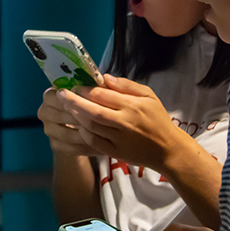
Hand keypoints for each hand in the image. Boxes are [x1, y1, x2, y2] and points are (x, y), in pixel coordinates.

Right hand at [37, 88, 97, 155]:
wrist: (77, 127)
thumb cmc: (85, 105)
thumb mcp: (90, 94)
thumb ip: (96, 87)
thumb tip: (107, 79)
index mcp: (49, 95)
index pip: (59, 98)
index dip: (76, 102)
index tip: (93, 105)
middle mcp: (44, 111)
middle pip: (62, 116)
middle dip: (82, 119)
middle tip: (102, 122)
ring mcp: (48, 129)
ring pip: (67, 134)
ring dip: (85, 136)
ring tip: (102, 136)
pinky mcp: (54, 144)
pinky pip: (69, 148)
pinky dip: (84, 148)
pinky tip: (99, 147)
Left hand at [59, 74, 178, 169]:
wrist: (168, 150)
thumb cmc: (157, 119)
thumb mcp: (149, 96)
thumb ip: (127, 85)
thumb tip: (104, 77)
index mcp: (132, 106)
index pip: (103, 95)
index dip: (86, 89)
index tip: (75, 85)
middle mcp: (124, 122)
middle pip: (93, 111)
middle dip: (74, 101)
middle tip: (60, 94)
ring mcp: (119, 139)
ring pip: (91, 127)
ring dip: (76, 116)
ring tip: (66, 107)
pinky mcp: (116, 152)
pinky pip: (95, 142)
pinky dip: (84, 133)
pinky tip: (79, 125)